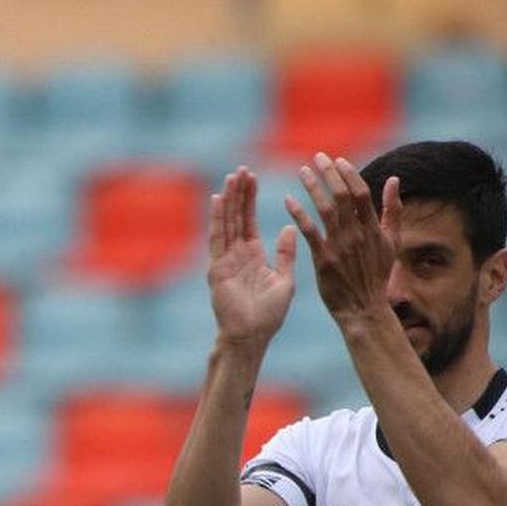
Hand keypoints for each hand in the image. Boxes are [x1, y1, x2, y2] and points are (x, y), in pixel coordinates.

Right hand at [208, 167, 296, 350]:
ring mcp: (224, 261)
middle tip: (242, 169)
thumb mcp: (284, 278)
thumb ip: (285, 253)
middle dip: (238, 193)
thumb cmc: (269, 314)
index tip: (252, 177)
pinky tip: (218, 199)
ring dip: (229, 200)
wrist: (252, 336)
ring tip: (232, 177)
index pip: (248, 221)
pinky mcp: (217, 268)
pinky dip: (217, 218)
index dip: (249, 199)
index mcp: (252, 256)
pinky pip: (217, 239)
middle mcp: (235, 255)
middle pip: (235, 217)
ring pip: (226, 223)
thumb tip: (290, 227)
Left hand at [286, 152, 399, 328]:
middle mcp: (357, 234)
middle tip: (317, 157)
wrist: (363, 308)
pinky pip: (309, 232)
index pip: (361, 193)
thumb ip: (392, 210)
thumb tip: (394, 179)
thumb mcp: (391, 241)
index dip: (348, 174)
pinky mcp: (323, 260)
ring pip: (326, 210)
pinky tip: (287, 200)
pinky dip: (298, 214)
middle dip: (330, 174)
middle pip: (343, 197)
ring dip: (313, 188)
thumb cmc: (376, 274)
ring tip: (302, 171)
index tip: (337, 160)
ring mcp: (340, 247)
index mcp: (373, 228)